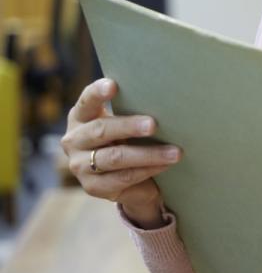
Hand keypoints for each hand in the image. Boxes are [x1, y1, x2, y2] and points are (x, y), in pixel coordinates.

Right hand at [60, 78, 181, 228]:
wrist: (125, 177)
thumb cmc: (128, 138)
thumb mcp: (126, 122)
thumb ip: (134, 110)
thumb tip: (166, 98)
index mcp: (81, 116)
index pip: (86, 101)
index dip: (98, 92)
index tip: (113, 85)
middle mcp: (75, 140)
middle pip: (101, 130)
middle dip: (129, 126)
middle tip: (154, 124)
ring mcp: (80, 165)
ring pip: (115, 157)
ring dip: (148, 154)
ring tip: (175, 152)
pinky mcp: (92, 187)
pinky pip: (123, 178)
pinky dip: (147, 170)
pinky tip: (165, 166)